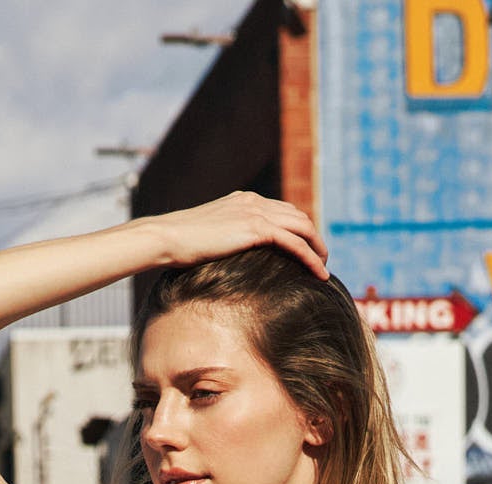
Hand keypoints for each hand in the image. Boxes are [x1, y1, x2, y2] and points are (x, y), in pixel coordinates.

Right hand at [144, 190, 330, 282]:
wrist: (167, 238)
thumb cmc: (180, 245)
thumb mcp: (209, 238)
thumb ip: (226, 240)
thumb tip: (228, 259)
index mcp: (244, 201)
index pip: (282, 210)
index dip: (299, 229)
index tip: (306, 250)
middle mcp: (254, 202)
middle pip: (298, 216)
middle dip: (314, 238)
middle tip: (321, 261)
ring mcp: (256, 213)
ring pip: (303, 227)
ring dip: (318, 247)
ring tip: (324, 269)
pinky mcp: (256, 229)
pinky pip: (295, 243)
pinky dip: (311, 258)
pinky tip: (320, 274)